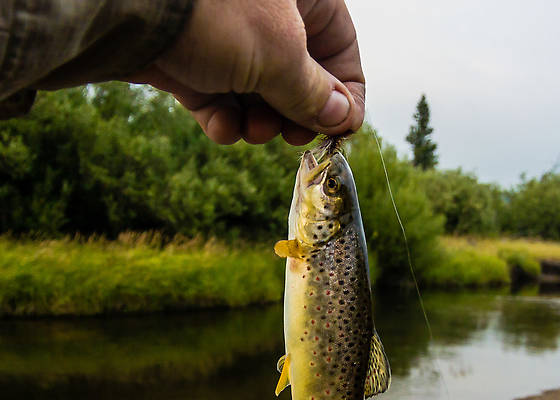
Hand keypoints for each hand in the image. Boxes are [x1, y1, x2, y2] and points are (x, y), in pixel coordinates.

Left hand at [130, 0, 364, 145]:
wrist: (126, 7)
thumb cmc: (215, 12)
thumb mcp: (280, 57)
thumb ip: (314, 93)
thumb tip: (342, 120)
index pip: (341, 49)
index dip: (344, 94)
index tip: (339, 130)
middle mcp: (267, 14)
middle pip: (299, 77)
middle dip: (294, 114)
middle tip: (290, 137)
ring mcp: (227, 36)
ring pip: (259, 92)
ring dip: (259, 122)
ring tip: (253, 130)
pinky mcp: (192, 57)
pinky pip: (219, 95)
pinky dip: (223, 118)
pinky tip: (220, 126)